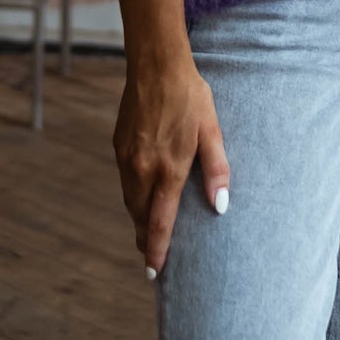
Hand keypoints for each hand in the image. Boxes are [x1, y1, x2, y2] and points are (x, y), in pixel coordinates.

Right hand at [113, 50, 229, 277]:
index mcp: (168, 169)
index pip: (160, 222)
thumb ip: (217, 171)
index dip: (157, 250)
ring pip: (130, 201)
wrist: (155, 67)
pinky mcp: (118, 146)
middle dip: (146, 240)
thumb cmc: (190, 97)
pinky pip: (125, 181)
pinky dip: (133, 197)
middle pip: (141, 217)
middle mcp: (142, 168)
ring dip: (138, 220)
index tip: (153, 272)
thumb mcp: (212, 132)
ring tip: (147, 236)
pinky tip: (142, 199)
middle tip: (151, 261)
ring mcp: (127, 158)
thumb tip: (220, 207)